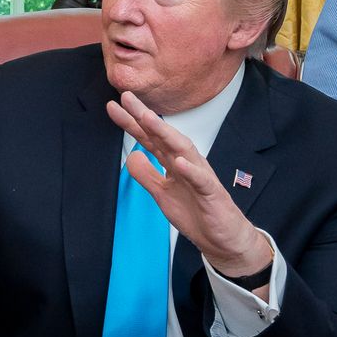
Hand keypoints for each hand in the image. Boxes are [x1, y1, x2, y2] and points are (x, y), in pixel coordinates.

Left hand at [105, 92, 270, 277]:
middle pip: (164, 136)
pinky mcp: (212, 194)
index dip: (132, 123)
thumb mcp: (162, 193)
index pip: (150, 138)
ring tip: (148, 118)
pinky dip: (191, 170)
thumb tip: (130, 155)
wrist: (223, 238)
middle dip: (145, 116)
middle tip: (127, 97)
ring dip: (166, 133)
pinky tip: (179, 161)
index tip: (113, 107)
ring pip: (183, 150)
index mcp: (174, 162)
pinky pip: (201, 180)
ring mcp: (200, 176)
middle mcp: (186, 163)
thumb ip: (147, 174)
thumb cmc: (196, 212)